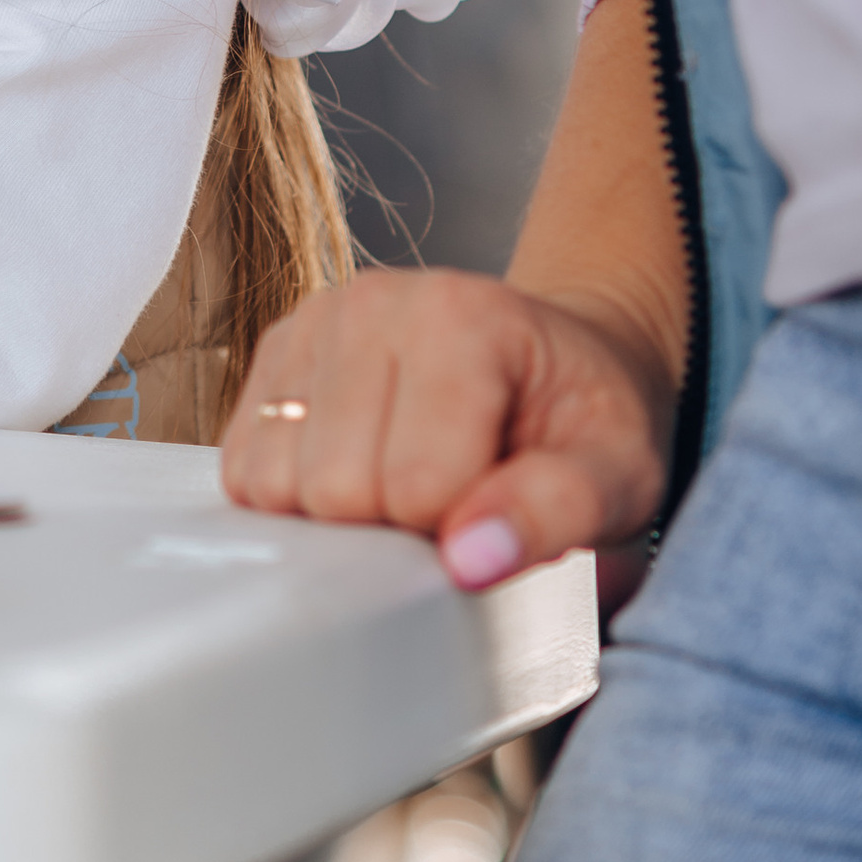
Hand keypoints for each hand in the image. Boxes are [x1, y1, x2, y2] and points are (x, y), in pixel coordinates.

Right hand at [220, 263, 673, 586]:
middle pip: (333, 489)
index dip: (457, 534)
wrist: (555, 356)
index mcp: (462, 318)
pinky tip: (359, 470)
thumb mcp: (618, 473)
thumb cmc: (585, 419)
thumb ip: (553, 513)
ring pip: (274, 483)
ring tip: (405, 482)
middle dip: (391, 527)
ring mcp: (315, 319)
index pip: (412, 488)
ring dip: (337, 515)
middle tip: (451, 500)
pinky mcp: (276, 351)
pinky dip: (293, 497)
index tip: (497, 508)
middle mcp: (373, 301)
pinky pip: (243, 467)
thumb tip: (466, 560)